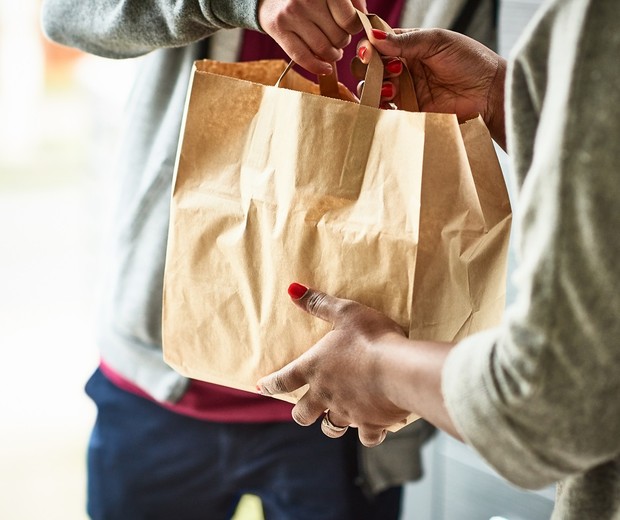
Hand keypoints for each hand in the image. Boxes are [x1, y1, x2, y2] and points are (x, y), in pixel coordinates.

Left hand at [257, 283, 412, 446]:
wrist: (400, 370)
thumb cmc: (370, 337)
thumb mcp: (345, 312)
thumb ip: (319, 303)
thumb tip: (292, 289)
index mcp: (314, 368)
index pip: (284, 379)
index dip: (271, 384)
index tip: (262, 387)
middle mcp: (325, 394)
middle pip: (302, 414)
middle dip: (301, 413)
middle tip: (303, 411)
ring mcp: (347, 411)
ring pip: (330, 427)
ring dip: (330, 424)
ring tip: (335, 420)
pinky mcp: (370, 423)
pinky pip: (366, 437)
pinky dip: (368, 433)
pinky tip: (374, 427)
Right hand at [258, 0, 367, 75]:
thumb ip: (352, 0)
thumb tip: (364, 18)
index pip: (349, 19)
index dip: (354, 28)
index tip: (349, 27)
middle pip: (337, 36)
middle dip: (342, 41)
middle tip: (337, 37)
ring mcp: (291, 14)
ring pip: (323, 49)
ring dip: (333, 55)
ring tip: (332, 51)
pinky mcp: (279, 29)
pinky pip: (303, 57)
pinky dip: (318, 67)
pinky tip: (326, 69)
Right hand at [355, 28, 506, 148]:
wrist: (489, 94)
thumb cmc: (470, 61)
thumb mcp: (437, 42)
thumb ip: (404, 41)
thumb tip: (373, 38)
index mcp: (408, 46)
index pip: (377, 44)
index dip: (368, 46)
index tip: (370, 51)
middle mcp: (402, 68)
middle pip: (369, 67)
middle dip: (370, 68)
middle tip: (391, 70)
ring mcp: (404, 91)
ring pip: (372, 89)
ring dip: (375, 87)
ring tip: (394, 89)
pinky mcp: (408, 112)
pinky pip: (384, 111)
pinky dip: (379, 107)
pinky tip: (390, 103)